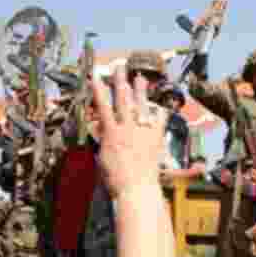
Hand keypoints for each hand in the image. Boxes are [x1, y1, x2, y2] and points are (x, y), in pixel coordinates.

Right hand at [91, 66, 167, 198]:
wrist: (136, 189)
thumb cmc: (115, 179)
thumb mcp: (102, 158)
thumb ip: (102, 141)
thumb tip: (101, 129)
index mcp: (112, 133)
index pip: (103, 106)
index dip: (99, 89)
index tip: (96, 76)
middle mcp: (128, 129)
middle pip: (123, 100)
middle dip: (120, 81)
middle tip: (120, 67)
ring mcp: (143, 133)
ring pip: (141, 106)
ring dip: (140, 91)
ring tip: (139, 78)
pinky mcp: (156, 139)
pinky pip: (159, 122)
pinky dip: (159, 113)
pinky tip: (159, 106)